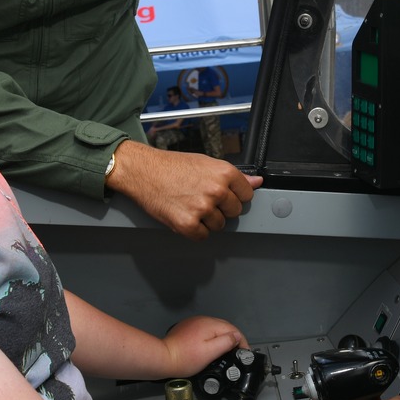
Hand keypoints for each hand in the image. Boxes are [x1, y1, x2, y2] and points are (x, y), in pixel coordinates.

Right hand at [107, 140, 262, 239]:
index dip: (234, 195)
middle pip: (234, 212)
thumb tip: (256, 182)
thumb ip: (233, 176)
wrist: (143, 171)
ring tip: (190, 205)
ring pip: (219, 225)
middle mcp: (216, 191)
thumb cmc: (171, 166)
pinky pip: (203, 236)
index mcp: (224, 173)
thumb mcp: (206, 163)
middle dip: (222, 208)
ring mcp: (203, 209)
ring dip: (207, 220)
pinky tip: (185, 215)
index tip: (224, 194)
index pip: (247, 194)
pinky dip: (194, 230)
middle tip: (202, 199)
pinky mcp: (188, 224)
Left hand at [159, 314, 247, 377]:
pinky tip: (212, 346)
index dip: (242, 341)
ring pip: (215, 328)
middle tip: (238, 352)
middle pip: (224, 327)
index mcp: (209, 324)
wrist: (163, 358)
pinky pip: (205, 330)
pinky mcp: (188, 329)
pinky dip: (212, 337)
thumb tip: (236, 337)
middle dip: (234, 338)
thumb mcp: (209, 353)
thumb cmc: (185, 358)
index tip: (244, 352)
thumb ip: (225, 343)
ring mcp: (194, 323)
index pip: (232, 329)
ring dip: (223, 337)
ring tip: (228, 350)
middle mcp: (202, 320)